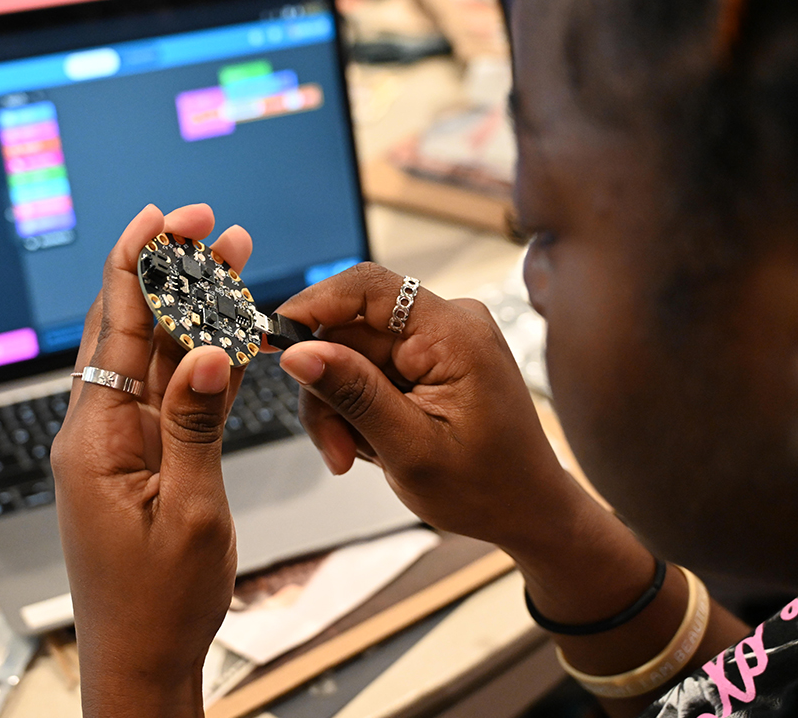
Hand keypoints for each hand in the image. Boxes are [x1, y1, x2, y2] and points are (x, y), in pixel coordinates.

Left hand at [50, 204, 251, 717]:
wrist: (140, 662)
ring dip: (188, 309)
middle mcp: (94, 431)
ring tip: (230, 262)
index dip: (146, 265)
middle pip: (129, 328)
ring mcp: (112, 445)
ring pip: (148, 356)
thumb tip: (212, 349)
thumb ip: (196, 425)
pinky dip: (192, 357)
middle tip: (212, 226)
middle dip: (171, 271)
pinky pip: (160, 393)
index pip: (118, 328)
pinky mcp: (132, 461)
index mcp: (95, 439)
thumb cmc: (158, 604)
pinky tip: (220, 330)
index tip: (170, 218)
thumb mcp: (190, 513)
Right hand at [275, 262, 577, 547]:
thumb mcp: (410, 450)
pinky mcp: (431, 357)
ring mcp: (440, 339)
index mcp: (455, 334)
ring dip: (341, 406)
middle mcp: (449, 322)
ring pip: (351, 353)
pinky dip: (358, 406)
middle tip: (335, 449)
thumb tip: (297, 352)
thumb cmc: (487, 489)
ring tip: (355, 455)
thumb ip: (353, 395)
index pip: (368, 287)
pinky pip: (370, 367)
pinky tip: (372, 441)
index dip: (310, 306)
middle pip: (350, 329)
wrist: (527, 510)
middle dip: (329, 389)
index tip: (270, 342)